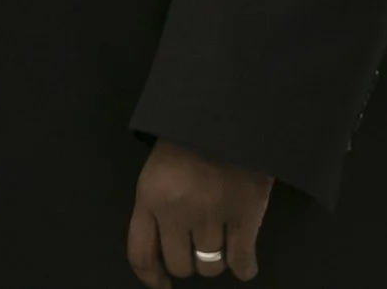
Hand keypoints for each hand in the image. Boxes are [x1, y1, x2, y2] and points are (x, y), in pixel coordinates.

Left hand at [127, 139, 270, 285]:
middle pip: (180, 265)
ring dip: (214, 260)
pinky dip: (244, 267)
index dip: (150, 276)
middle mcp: (177, 211)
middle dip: (187, 261)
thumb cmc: (187, 140)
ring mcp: (212, 215)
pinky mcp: (246, 217)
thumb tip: (160, 254)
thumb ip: (154, 208)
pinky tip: (243, 260)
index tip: (159, 284)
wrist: (226, 115)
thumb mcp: (157, 171)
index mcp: (149, 196)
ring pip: (211, 267)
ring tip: (218, 241)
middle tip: (195, 246)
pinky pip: (241, 262)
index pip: (140, 252)